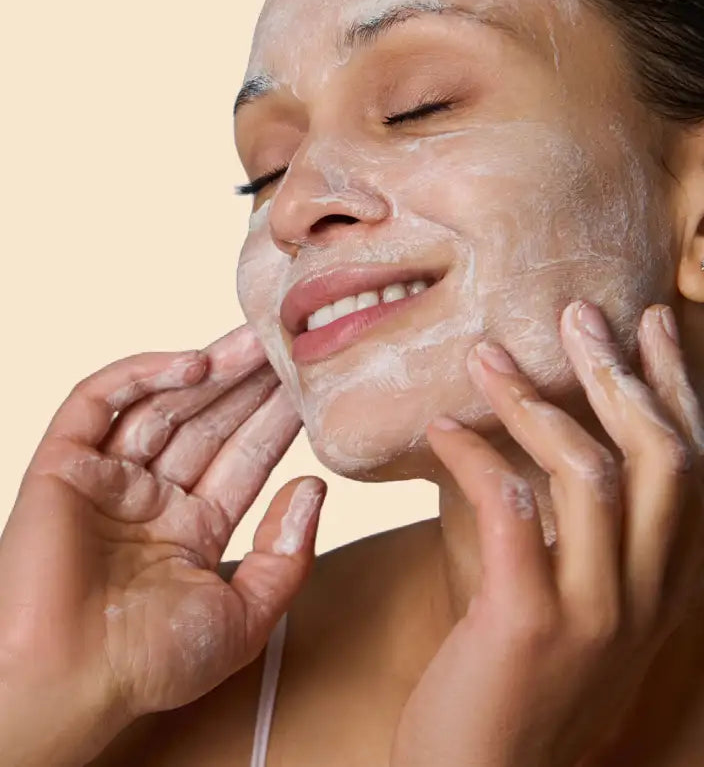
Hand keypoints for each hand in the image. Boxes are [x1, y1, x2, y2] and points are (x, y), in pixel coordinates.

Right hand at [0, 325, 325, 754]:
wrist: (67, 688)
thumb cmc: (151, 665)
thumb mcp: (246, 615)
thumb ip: (287, 556)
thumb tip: (314, 489)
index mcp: (194, 527)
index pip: (245, 458)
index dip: (277, 421)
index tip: (310, 388)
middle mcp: (152, 497)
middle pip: (209, 421)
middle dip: (248, 384)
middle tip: (286, 346)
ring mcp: (109, 478)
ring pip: (163, 404)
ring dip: (210, 369)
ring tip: (255, 342)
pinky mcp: (63, 466)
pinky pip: (98, 403)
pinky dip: (143, 375)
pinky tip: (194, 364)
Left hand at [390, 301, 703, 766]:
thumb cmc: (516, 688)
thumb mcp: (576, 614)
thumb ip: (586, 546)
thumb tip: (546, 456)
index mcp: (662, 590)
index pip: (693, 470)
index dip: (675, 389)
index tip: (652, 325)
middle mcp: (646, 598)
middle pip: (660, 456)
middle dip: (620, 373)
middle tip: (577, 313)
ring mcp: (594, 612)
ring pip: (590, 472)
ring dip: (534, 402)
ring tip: (485, 358)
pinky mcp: (529, 623)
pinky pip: (512, 510)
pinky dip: (476, 456)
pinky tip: (442, 430)